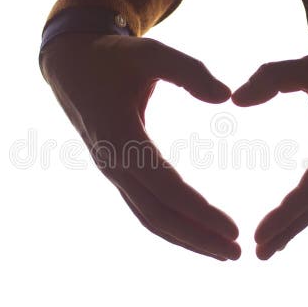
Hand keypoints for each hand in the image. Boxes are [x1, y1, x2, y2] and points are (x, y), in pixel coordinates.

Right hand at [40, 33, 240, 260]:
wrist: (70, 66)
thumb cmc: (113, 57)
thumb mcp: (151, 53)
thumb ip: (190, 72)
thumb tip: (226, 97)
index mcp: (121, 137)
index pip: (166, 187)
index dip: (200, 211)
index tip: (233, 228)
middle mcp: (114, 164)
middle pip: (158, 215)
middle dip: (198, 238)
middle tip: (237, 253)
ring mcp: (112, 172)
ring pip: (149, 218)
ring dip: (186, 239)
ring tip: (223, 252)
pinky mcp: (117, 174)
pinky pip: (144, 208)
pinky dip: (171, 226)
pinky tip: (197, 233)